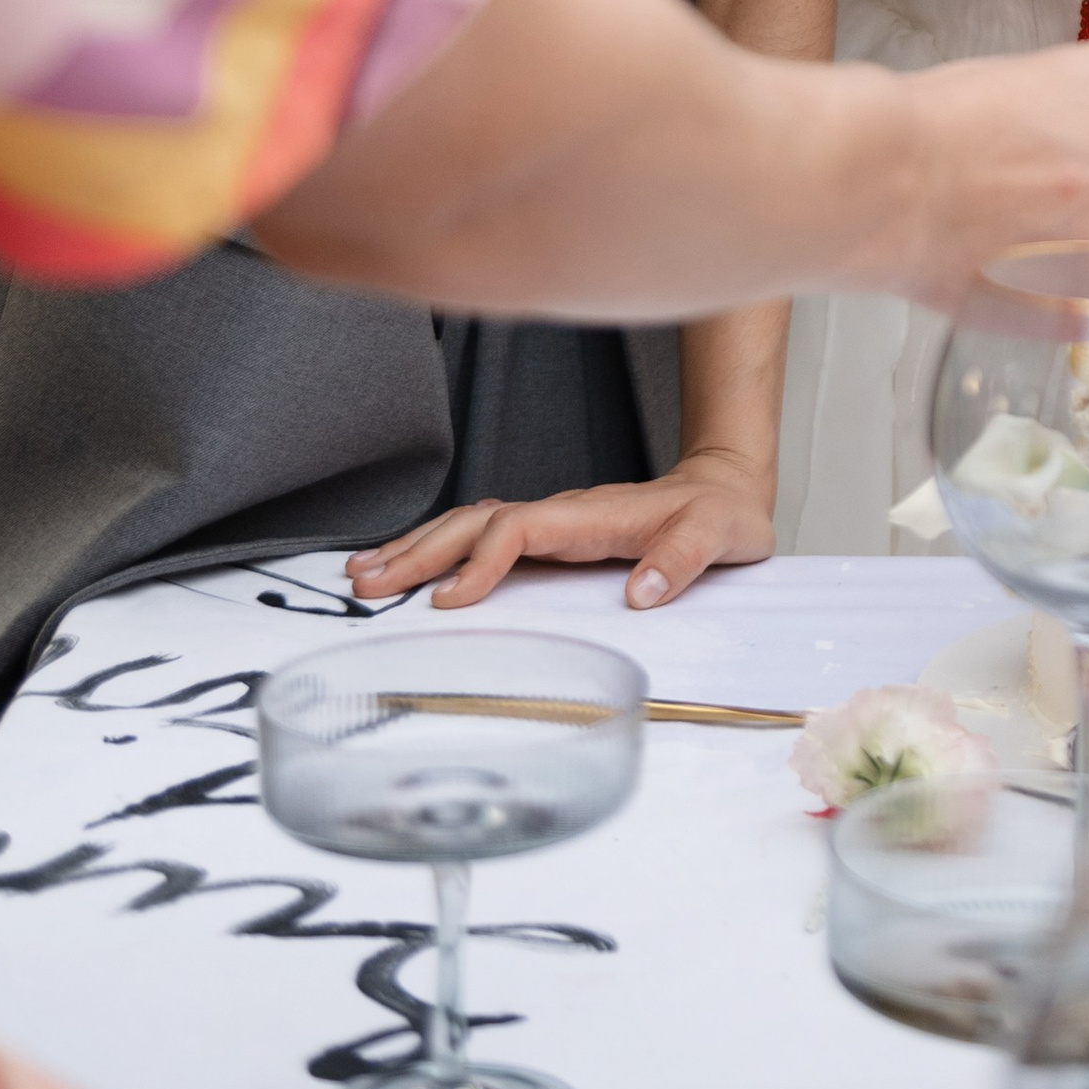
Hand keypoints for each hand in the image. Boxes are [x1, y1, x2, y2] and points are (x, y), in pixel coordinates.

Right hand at [346, 448, 776, 613]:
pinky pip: (482, 538)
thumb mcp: (718, 535)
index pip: (519, 530)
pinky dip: (440, 550)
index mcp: (591, 514)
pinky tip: (410, 564)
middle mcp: (562, 514)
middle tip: (365, 584)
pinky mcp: (551, 535)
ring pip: (469, 526)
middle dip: (419, 551)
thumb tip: (643, 592)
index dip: (481, 562)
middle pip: (474, 523)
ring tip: (363, 572)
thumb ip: (684, 558)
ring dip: (417, 547)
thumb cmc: (721, 514)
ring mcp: (552, 522)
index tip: (450, 601)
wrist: (725, 487)